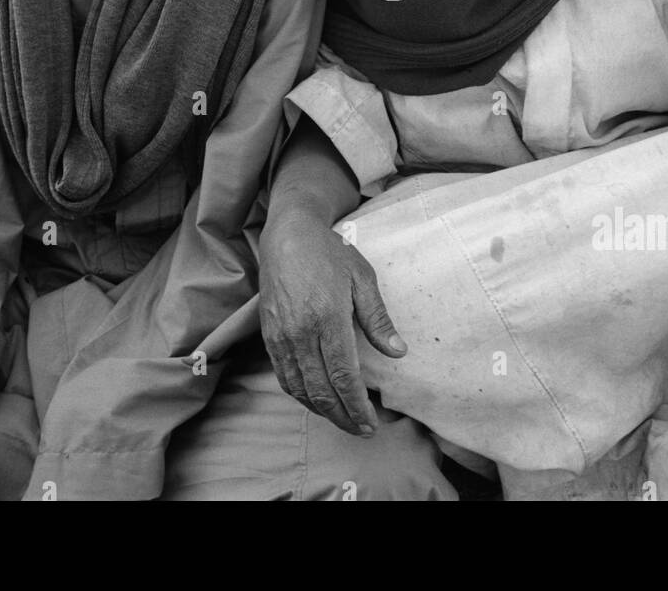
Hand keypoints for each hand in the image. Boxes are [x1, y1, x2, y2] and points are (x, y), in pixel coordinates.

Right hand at [259, 210, 406, 435]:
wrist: (288, 236)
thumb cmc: (329, 253)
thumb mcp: (362, 278)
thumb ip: (378, 319)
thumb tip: (398, 352)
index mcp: (328, 317)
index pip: (344, 376)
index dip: (358, 406)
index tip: (372, 423)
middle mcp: (301, 331)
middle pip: (322, 390)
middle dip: (343, 417)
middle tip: (362, 430)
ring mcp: (281, 335)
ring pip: (300, 389)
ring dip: (322, 411)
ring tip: (343, 420)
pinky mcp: (269, 335)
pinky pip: (284, 376)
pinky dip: (301, 395)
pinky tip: (317, 400)